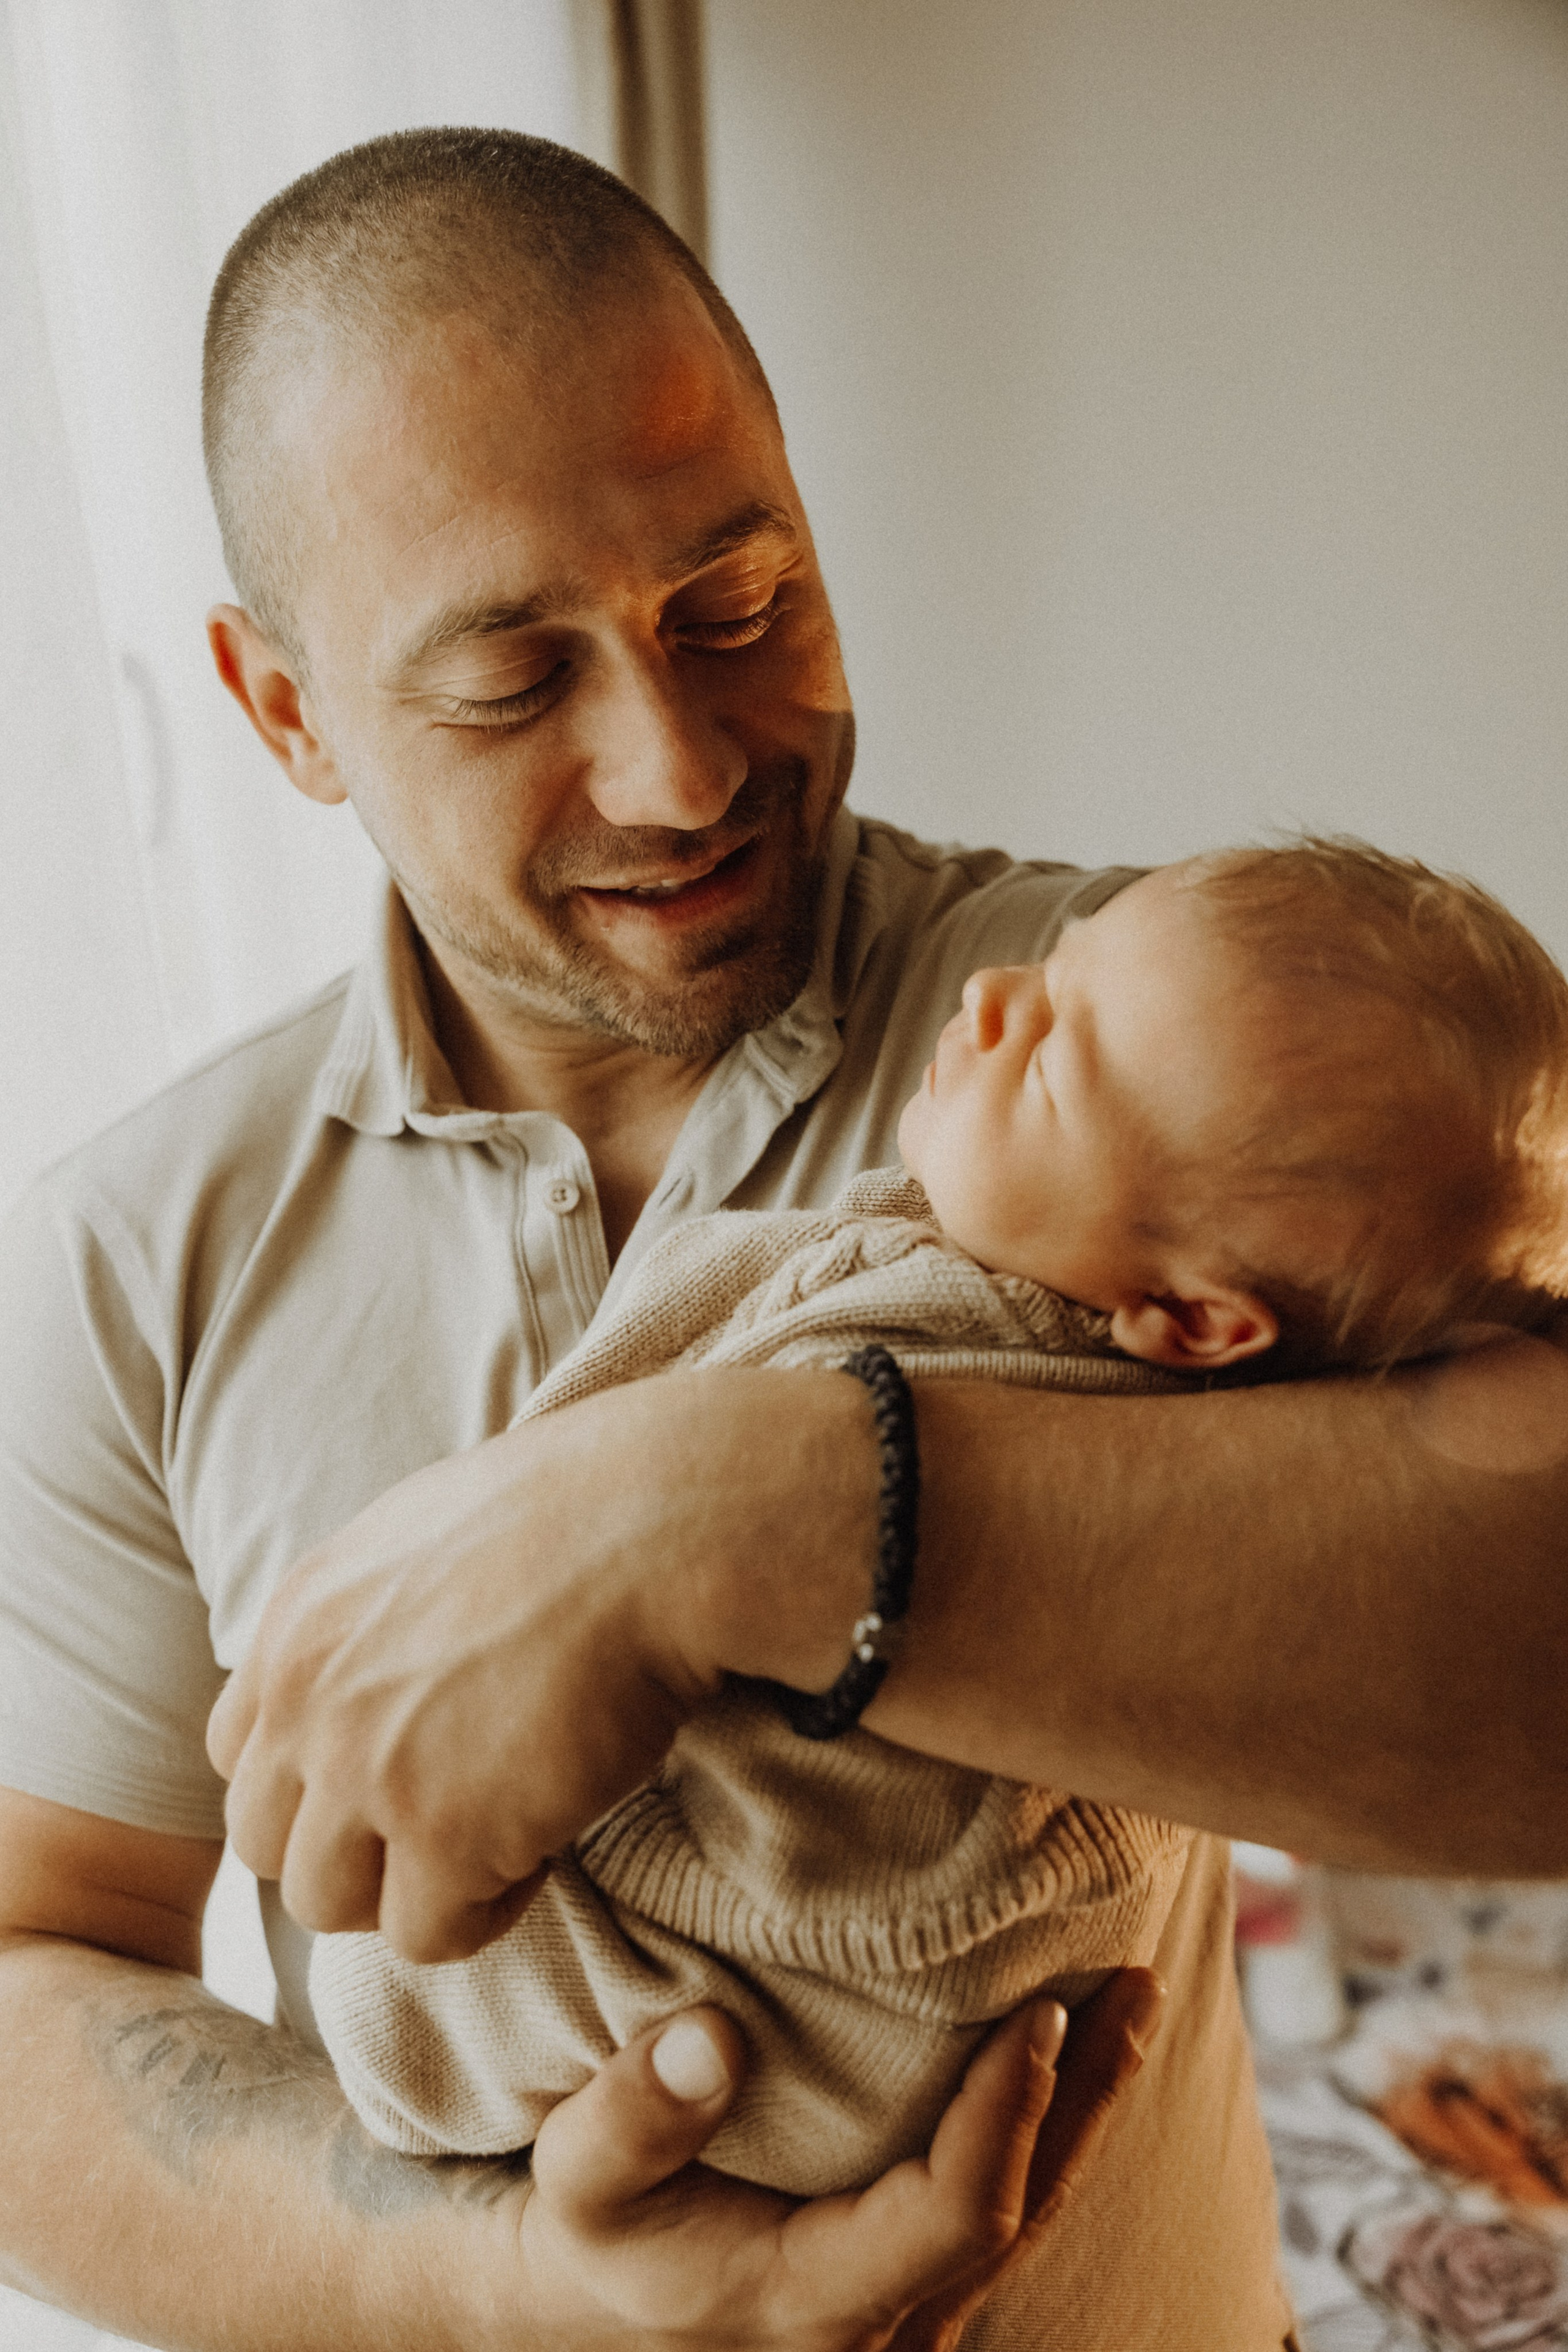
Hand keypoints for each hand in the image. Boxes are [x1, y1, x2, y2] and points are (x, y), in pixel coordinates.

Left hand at [208, 1372, 873, 1958]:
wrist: (649, 1528)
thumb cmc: (574, 1512)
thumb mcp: (423, 1537)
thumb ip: (369, 1616)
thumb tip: (384, 1665)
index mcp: (299, 1621)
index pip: (240, 1751)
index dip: (313, 1778)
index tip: (393, 1770)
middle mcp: (307, 1699)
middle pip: (266, 1842)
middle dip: (347, 1848)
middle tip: (442, 1823)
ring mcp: (366, 1773)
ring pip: (326, 1902)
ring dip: (406, 1891)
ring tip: (493, 1840)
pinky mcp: (444, 1835)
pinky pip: (426, 1934)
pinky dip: (483, 1909)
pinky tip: (541, 1846)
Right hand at [506, 1972, 1161, 2351]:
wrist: (597, 2313)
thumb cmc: (595, 2240)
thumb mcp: (578, 2181)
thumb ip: (635, 2117)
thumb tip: (714, 2034)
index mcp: (817, 2303)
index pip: (954, 2217)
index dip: (1007, 2116)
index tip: (1039, 2012)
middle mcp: (885, 2326)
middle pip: (1021, 2214)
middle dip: (1082, 2096)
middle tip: (1132, 1983)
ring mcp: (908, 2316)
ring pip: (1024, 2213)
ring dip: (1078, 2107)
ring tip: (1127, 2000)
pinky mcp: (910, 2282)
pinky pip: (998, 2207)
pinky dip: (1041, 2129)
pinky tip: (1068, 2055)